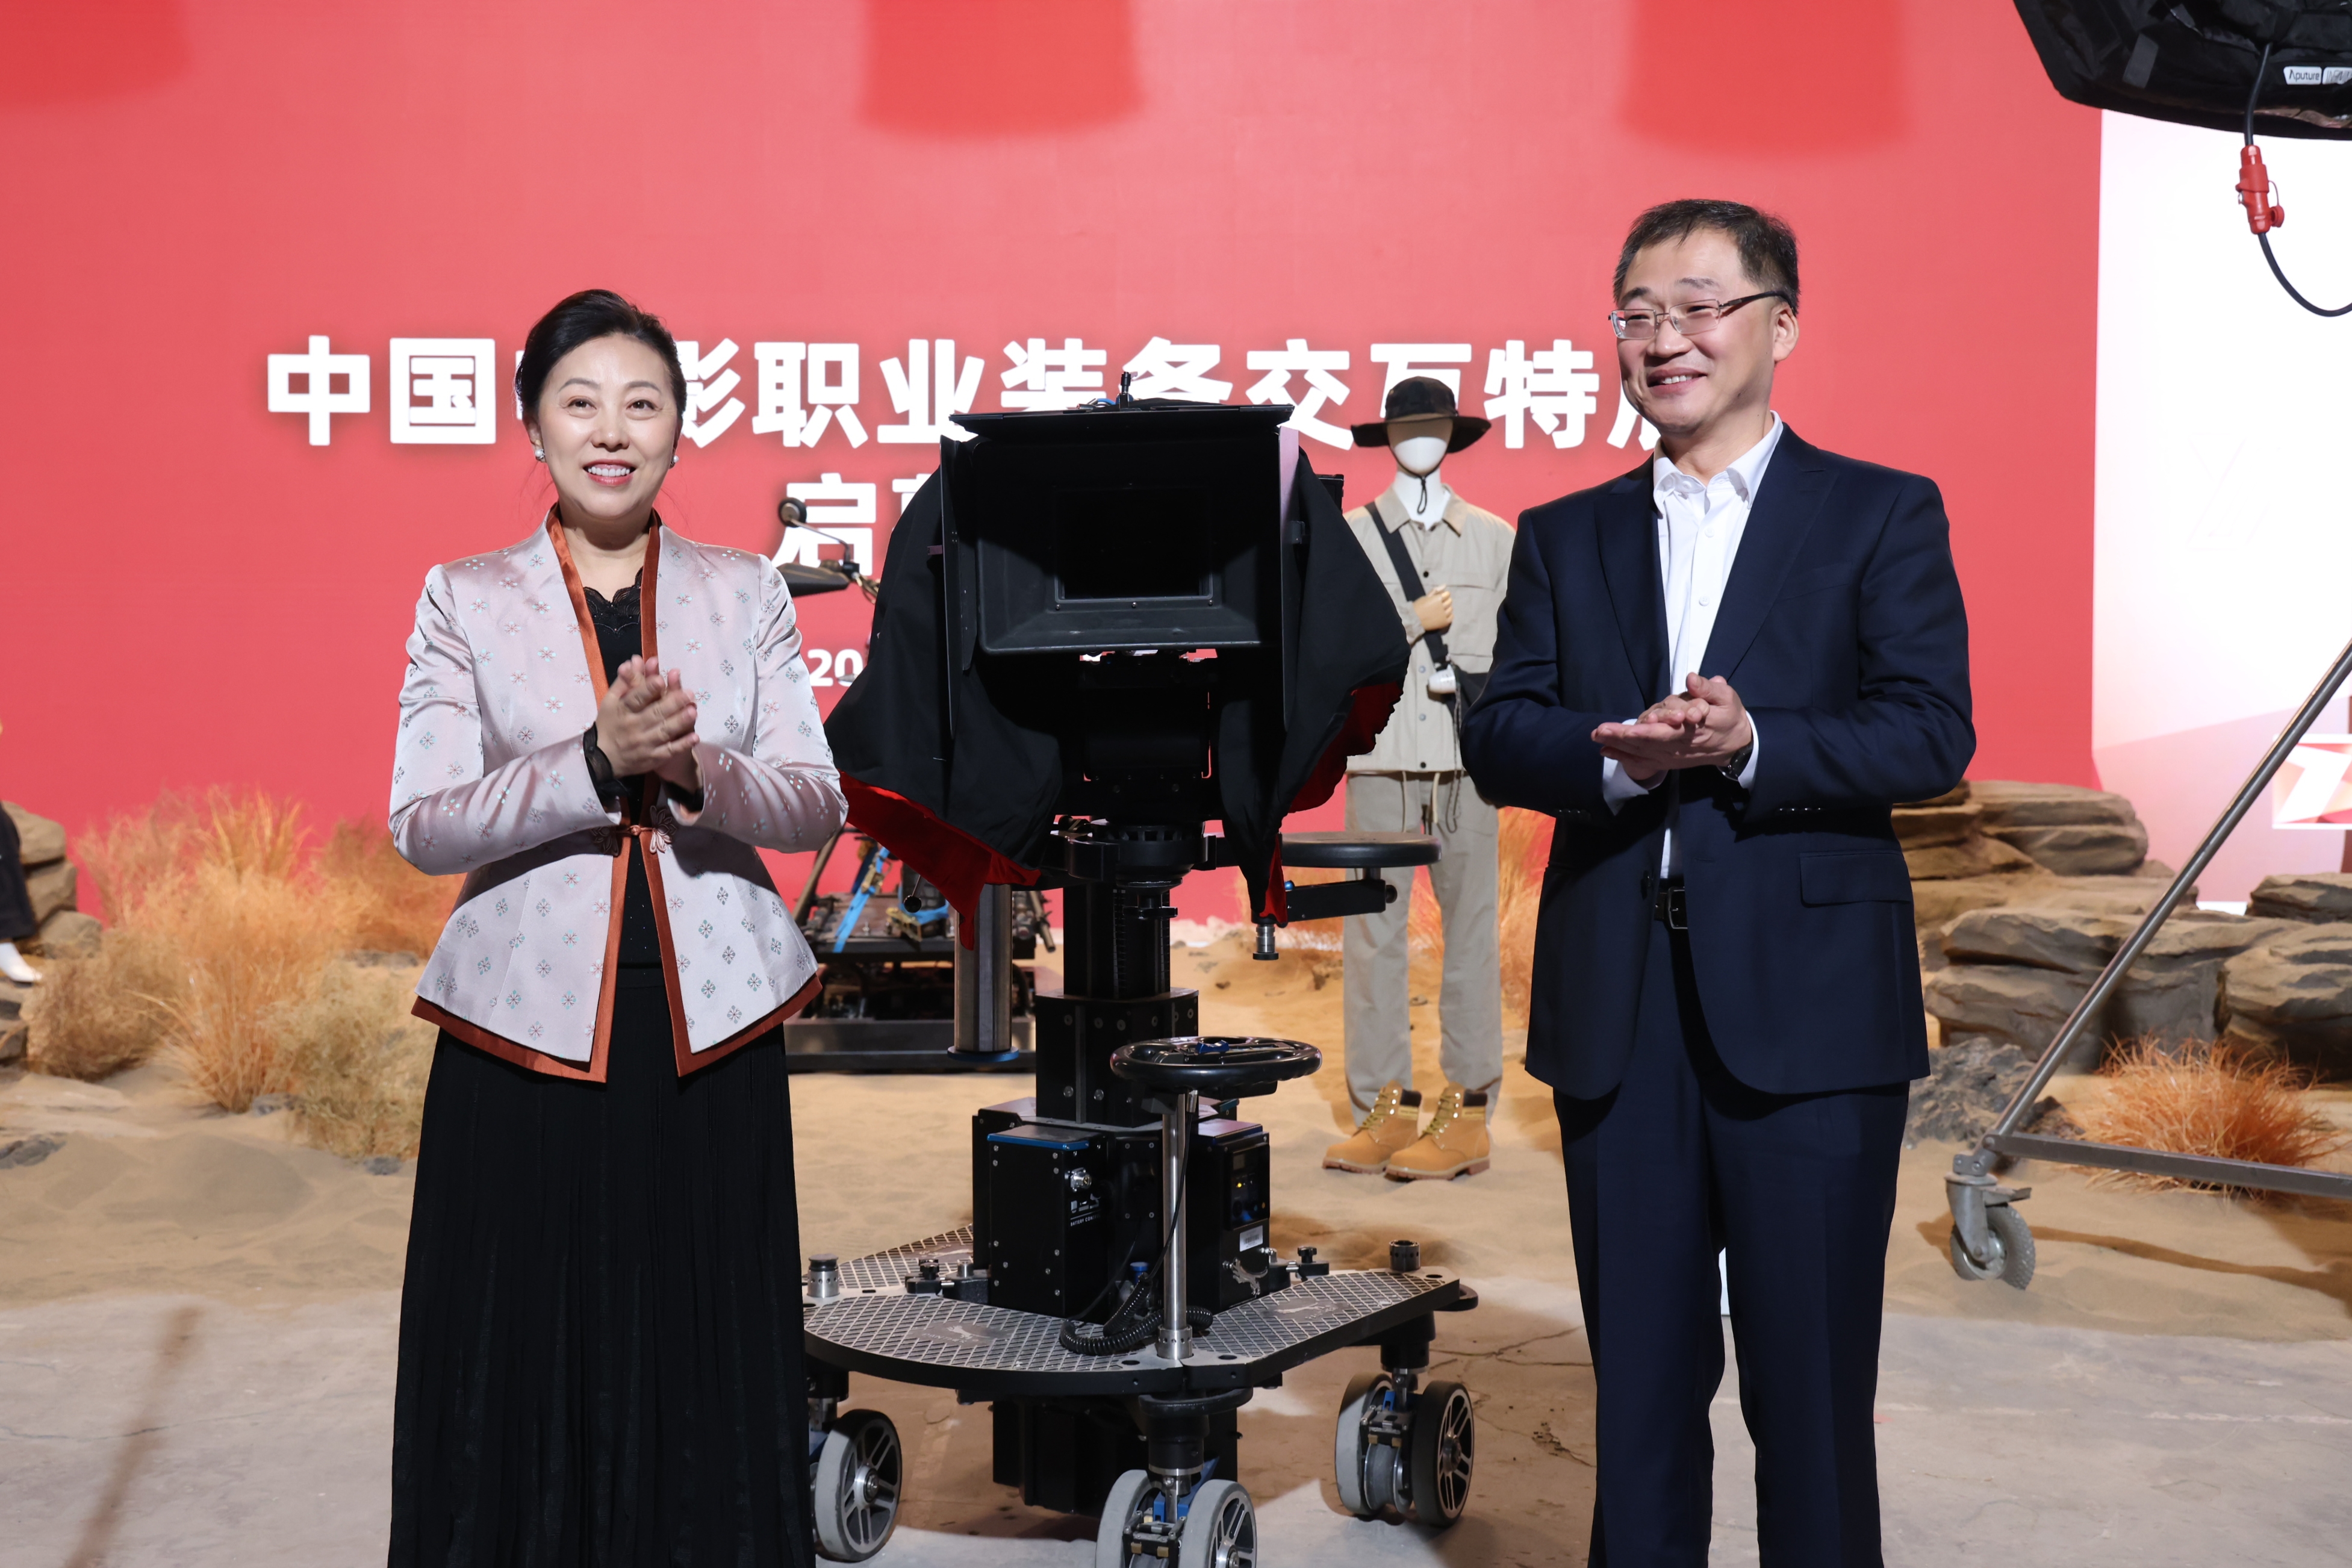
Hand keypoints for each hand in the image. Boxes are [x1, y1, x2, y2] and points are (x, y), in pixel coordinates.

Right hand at [593, 656, 699, 777]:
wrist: (603, 759)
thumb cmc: (609, 724)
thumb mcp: (610, 701)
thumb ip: (624, 681)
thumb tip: (634, 660)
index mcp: (622, 710)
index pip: (636, 698)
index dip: (648, 689)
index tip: (660, 680)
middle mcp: (633, 726)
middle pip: (654, 713)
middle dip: (672, 703)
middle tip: (689, 693)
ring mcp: (643, 743)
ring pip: (664, 731)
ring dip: (680, 722)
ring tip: (693, 711)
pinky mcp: (652, 757)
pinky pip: (669, 751)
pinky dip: (682, 744)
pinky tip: (695, 737)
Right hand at [1411, 587, 1454, 634]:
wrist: (1414, 619)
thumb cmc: (1419, 606)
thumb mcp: (1426, 596)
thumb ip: (1436, 590)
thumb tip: (1445, 585)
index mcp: (1438, 598)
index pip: (1448, 594)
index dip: (1444, 595)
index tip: (1439, 598)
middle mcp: (1443, 606)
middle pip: (1450, 601)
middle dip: (1446, 601)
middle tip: (1439, 604)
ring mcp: (1444, 614)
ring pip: (1451, 609)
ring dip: (1447, 608)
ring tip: (1440, 610)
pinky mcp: (1444, 622)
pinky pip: (1451, 617)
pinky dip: (1449, 615)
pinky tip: (1443, 615)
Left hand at [1591, 673, 1752, 782]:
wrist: (1736, 745)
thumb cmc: (1729, 716)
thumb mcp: (1727, 697)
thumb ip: (1709, 688)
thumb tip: (1692, 679)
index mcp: (1696, 728)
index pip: (1670, 730)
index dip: (1652, 729)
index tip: (1636, 725)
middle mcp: (1680, 744)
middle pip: (1649, 742)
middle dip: (1624, 737)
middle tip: (1601, 730)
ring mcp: (1672, 755)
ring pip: (1642, 752)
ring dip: (1618, 745)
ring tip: (1597, 736)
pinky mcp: (1667, 760)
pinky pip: (1643, 761)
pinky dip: (1624, 757)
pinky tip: (1605, 751)